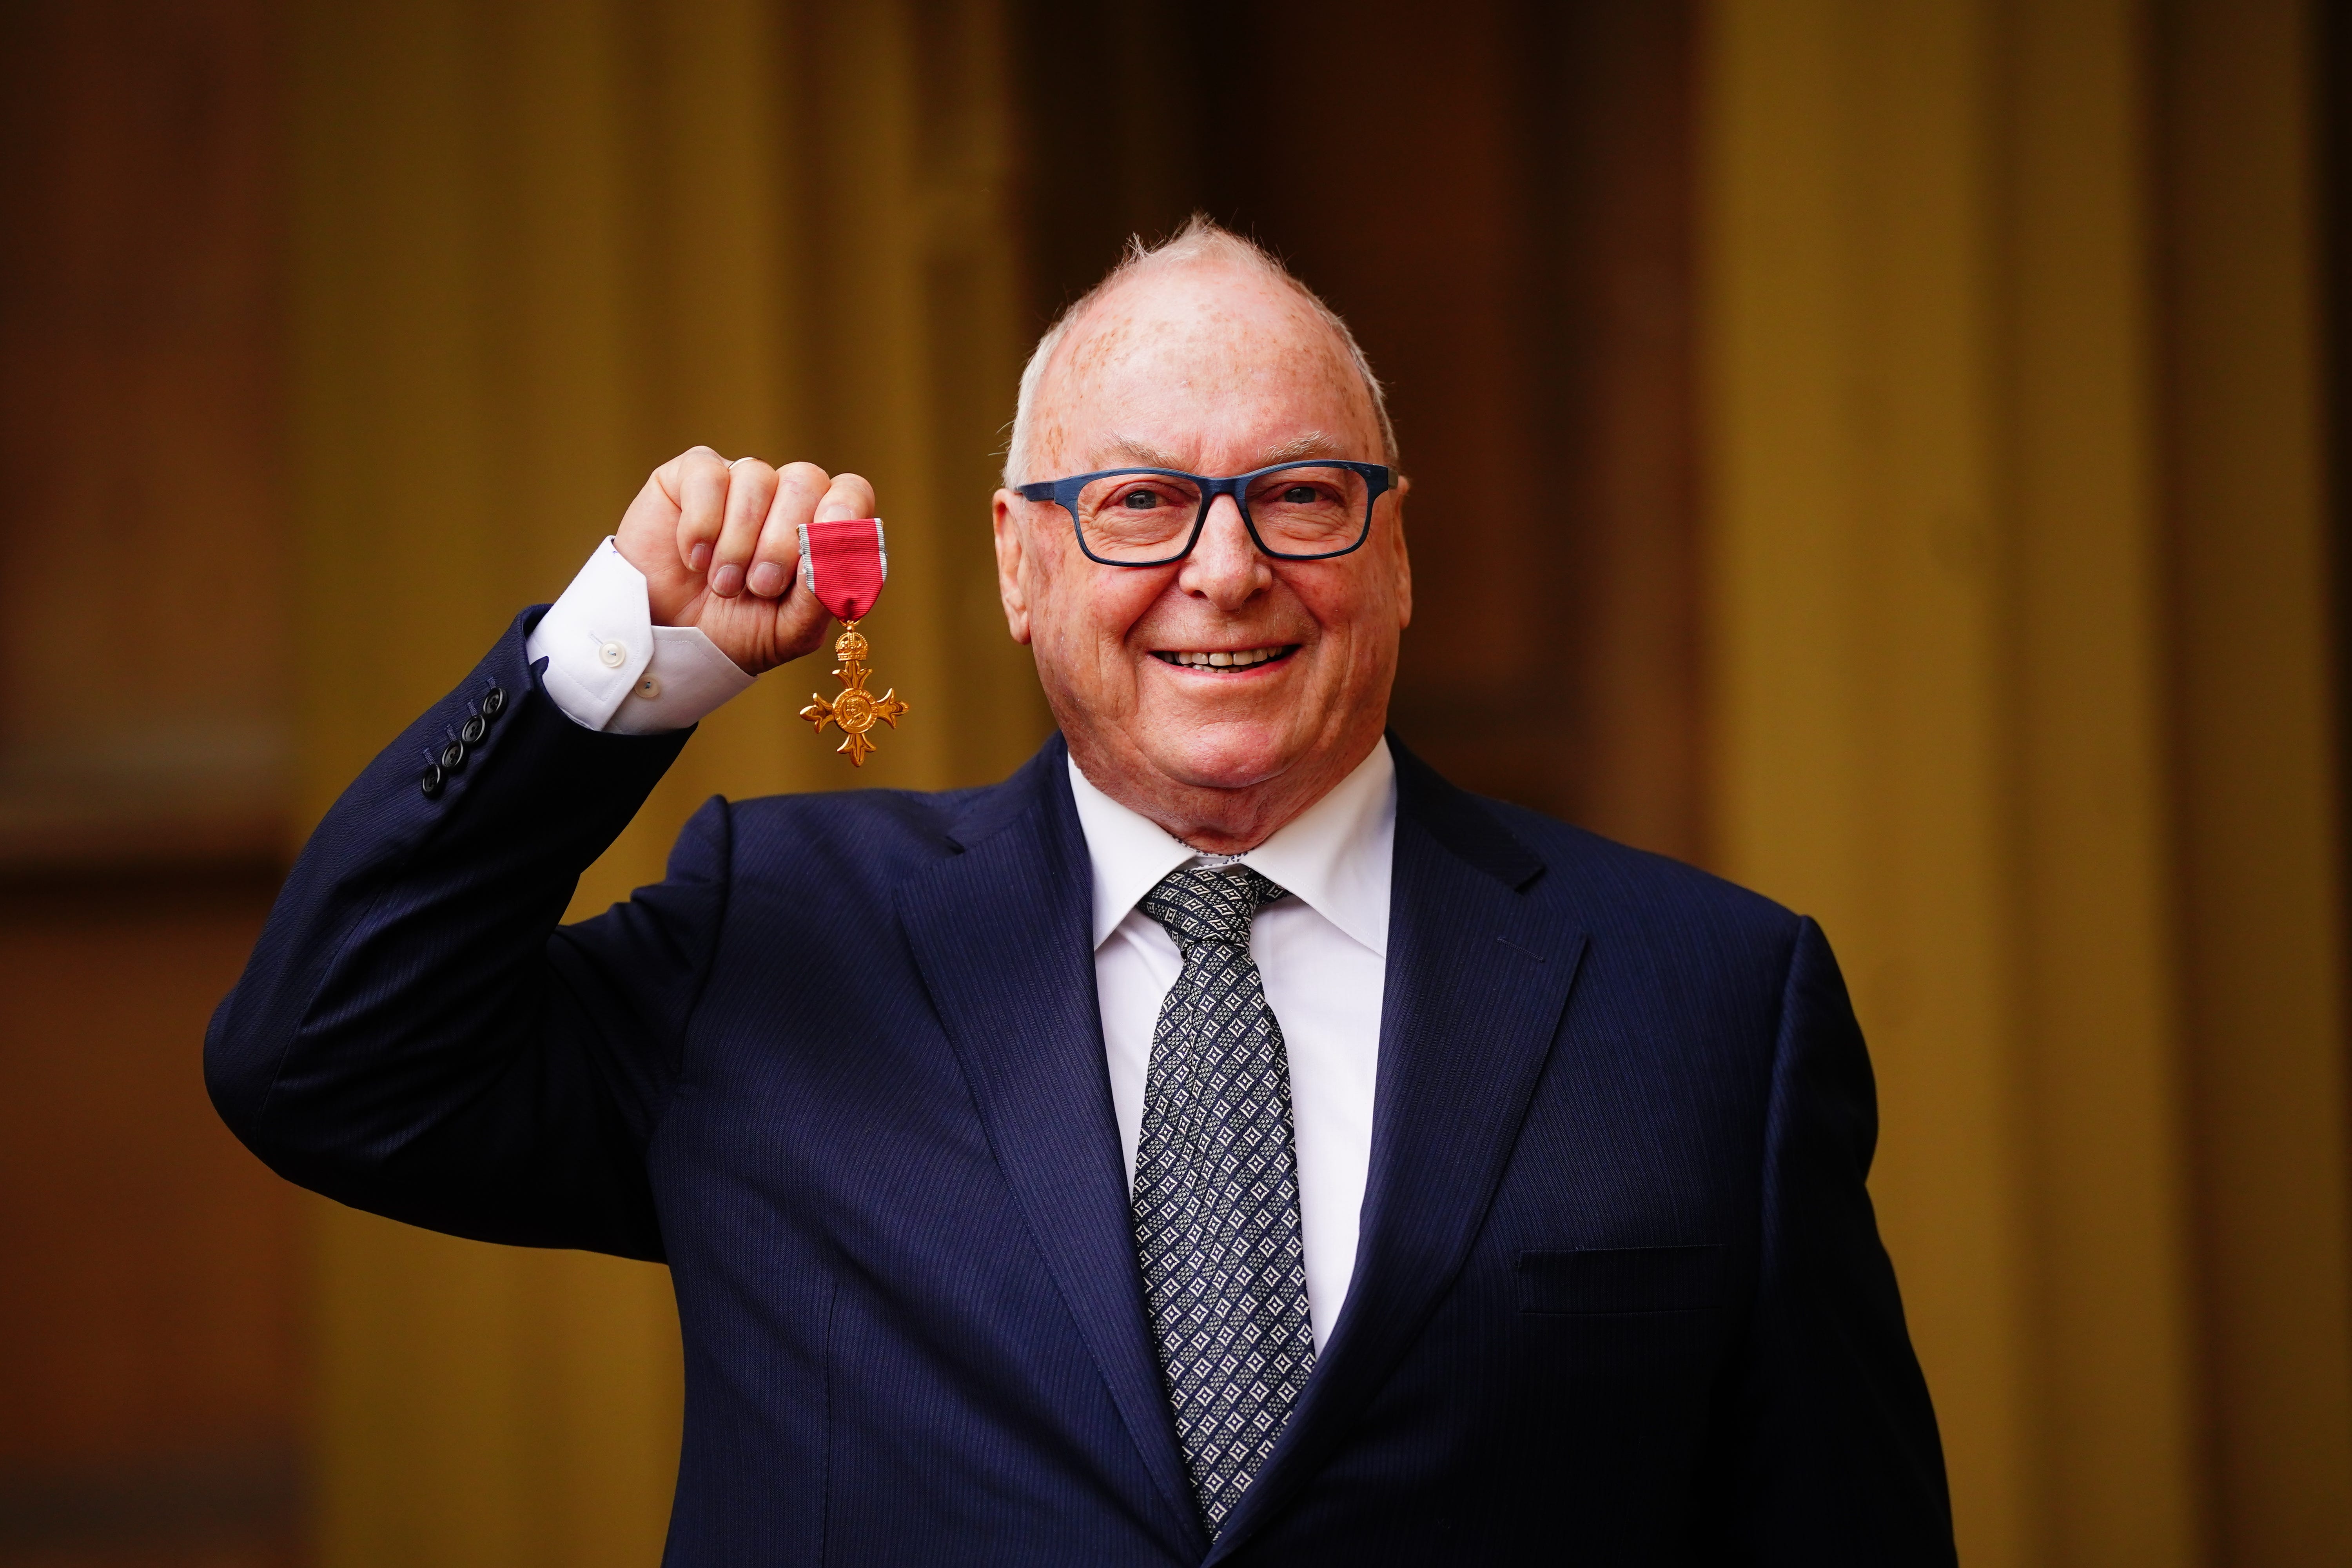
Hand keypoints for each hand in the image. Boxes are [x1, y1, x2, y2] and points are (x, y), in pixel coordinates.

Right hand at [612, 446, 875, 675]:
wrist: (666, 639)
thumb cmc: (734, 632)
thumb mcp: (789, 631)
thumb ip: (822, 595)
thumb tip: (833, 551)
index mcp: (818, 530)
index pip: (850, 492)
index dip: (845, 507)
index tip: (827, 535)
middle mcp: (784, 498)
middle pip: (806, 480)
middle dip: (783, 541)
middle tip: (761, 587)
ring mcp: (739, 482)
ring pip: (757, 477)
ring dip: (739, 541)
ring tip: (723, 585)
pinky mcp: (692, 475)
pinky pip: (709, 474)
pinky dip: (702, 523)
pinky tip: (694, 558)